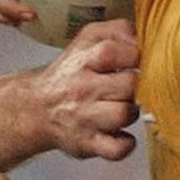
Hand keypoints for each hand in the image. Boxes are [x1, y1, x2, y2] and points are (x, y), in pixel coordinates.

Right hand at [37, 20, 140, 160]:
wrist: (38, 108)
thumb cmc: (72, 74)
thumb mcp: (87, 40)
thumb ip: (116, 30)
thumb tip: (141, 36)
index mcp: (84, 60)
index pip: (114, 51)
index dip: (133, 56)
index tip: (134, 63)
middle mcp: (82, 88)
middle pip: (127, 85)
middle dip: (135, 86)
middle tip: (127, 88)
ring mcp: (85, 118)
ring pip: (123, 114)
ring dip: (131, 113)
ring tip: (121, 108)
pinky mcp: (87, 144)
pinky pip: (116, 149)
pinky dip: (125, 144)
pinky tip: (121, 134)